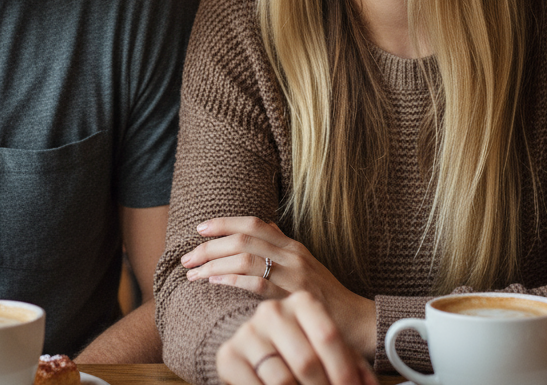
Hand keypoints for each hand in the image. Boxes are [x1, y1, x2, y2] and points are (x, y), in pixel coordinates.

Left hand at [181, 217, 375, 356]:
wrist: (359, 322)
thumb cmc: (327, 298)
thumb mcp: (306, 265)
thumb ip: (284, 246)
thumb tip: (264, 226)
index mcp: (292, 246)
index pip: (253, 223)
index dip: (224, 223)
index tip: (199, 229)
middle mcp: (292, 255)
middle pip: (243, 239)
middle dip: (210, 246)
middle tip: (187, 257)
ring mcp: (293, 275)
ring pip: (245, 257)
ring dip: (214, 263)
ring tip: (194, 273)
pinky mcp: (292, 297)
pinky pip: (256, 282)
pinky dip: (231, 279)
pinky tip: (215, 282)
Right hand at [217, 291, 376, 384]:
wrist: (264, 349)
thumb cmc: (306, 353)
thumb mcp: (332, 353)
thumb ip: (353, 364)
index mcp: (302, 301)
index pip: (329, 337)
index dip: (344, 373)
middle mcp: (273, 310)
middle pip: (307, 362)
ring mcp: (249, 331)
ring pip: (283, 380)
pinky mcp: (229, 355)